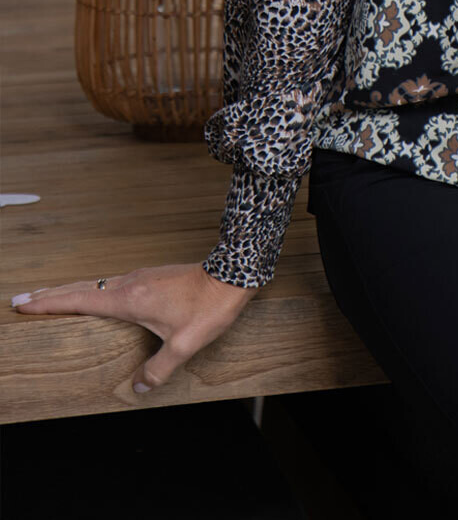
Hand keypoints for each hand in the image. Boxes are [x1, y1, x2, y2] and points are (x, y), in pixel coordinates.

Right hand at [10, 263, 259, 395]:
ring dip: (69, 290)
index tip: (23, 304)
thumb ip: (159, 368)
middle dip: (49, 294)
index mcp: (130, 299)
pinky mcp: (150, 276)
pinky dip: (91, 288)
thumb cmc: (208, 307)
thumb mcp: (184, 345)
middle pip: (80, 288)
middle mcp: (129, 284)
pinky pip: (110, 283)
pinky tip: (94, 296)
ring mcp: (140, 277)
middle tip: (20, 299)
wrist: (232, 275)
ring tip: (49, 297)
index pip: (79, 300)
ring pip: (95, 283)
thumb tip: (139, 387)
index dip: (49, 303)